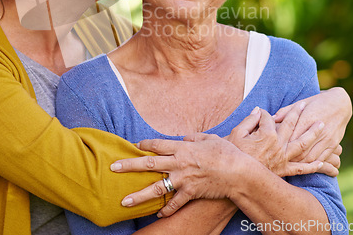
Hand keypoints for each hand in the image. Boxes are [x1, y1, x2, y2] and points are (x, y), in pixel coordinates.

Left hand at [110, 135, 248, 217]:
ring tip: (124, 202)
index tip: (133, 146)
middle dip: (129, 166)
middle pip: (149, 164)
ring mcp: (183, 180)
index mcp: (182, 148)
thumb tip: (185, 138)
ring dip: (139, 196)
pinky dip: (166, 210)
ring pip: (156, 188)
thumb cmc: (226, 152)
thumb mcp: (209, 138)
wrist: (239, 173)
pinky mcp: (190, 193)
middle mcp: (179, 163)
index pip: (157, 145)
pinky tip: (157, 215)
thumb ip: (194, 138)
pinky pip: (174, 203)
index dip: (144, 145)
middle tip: (113, 168)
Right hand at [223, 103, 325, 176]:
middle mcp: (279, 145)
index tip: (260, 113)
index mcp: (267, 134)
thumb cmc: (233, 153)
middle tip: (304, 104)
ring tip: (321, 124)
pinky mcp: (284, 171)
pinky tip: (321, 162)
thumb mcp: (236, 132)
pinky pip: (301, 168)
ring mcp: (283, 159)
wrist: (234, 175)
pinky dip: (312, 166)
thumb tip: (258, 110)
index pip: (269, 118)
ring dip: (312, 133)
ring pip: (302, 144)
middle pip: (290, 126)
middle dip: (297, 113)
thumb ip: (249, 120)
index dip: (264, 113)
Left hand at [273, 87, 350, 167]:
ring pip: (311, 157)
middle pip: (300, 149)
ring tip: (288, 164)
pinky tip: (303, 165)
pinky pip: (322, 158)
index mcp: (307, 118)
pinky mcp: (334, 144)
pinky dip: (312, 164)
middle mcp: (318, 130)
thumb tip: (272, 118)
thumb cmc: (316, 102)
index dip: (281, 144)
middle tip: (277, 160)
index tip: (271, 148)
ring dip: (299, 162)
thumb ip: (286, 112)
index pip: (292, 135)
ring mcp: (327, 139)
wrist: (340, 104)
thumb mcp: (300, 103)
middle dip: (288, 156)